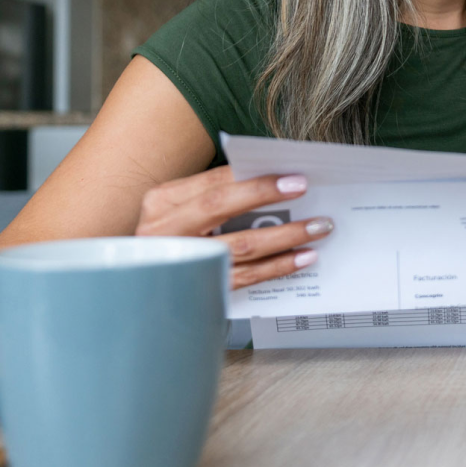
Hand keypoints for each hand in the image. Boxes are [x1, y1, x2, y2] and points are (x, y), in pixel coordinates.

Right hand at [134, 165, 330, 291]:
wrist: (148, 286)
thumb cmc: (176, 238)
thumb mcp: (184, 210)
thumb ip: (218, 194)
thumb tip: (275, 180)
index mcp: (163, 202)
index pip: (213, 181)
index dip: (255, 178)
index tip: (293, 177)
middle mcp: (166, 230)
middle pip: (220, 206)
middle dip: (266, 196)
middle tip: (304, 190)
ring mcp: (182, 261)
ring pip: (240, 245)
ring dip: (285, 235)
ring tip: (317, 227)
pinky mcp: (199, 289)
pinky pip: (246, 276)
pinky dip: (278, 266)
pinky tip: (302, 258)